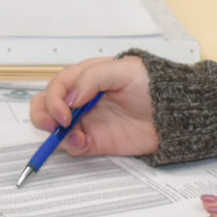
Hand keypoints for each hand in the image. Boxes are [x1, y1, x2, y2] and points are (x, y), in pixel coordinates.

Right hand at [29, 56, 158, 157]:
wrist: (174, 112)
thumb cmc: (151, 84)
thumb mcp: (124, 70)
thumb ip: (93, 78)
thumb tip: (70, 98)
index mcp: (85, 77)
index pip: (57, 86)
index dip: (54, 99)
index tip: (65, 113)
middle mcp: (80, 99)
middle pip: (46, 105)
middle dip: (42, 115)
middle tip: (53, 125)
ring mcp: (86, 121)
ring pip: (54, 127)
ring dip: (55, 133)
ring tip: (72, 136)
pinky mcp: (95, 141)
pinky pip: (73, 146)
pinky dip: (71, 146)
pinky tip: (81, 142)